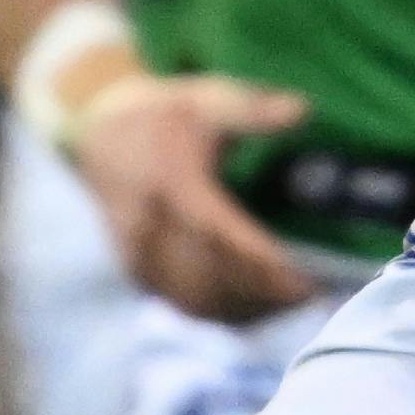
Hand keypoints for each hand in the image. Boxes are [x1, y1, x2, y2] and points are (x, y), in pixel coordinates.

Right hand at [75, 73, 320, 322]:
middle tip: (313, 296)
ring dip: (247, 310)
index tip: (304, 280)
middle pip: (211, 276)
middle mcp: (150, 227)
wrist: (101, 136)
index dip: (261, 262)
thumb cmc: (166, 116)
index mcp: (169, 185)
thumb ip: (252, 108)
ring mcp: (140, 256)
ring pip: (198, 300)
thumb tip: (302, 109)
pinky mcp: (140, 273)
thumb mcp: (206, 99)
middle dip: (263, 294)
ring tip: (293, 306)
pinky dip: (224, 315)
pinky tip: (261, 313)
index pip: (218, 233)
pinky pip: (184, 305)